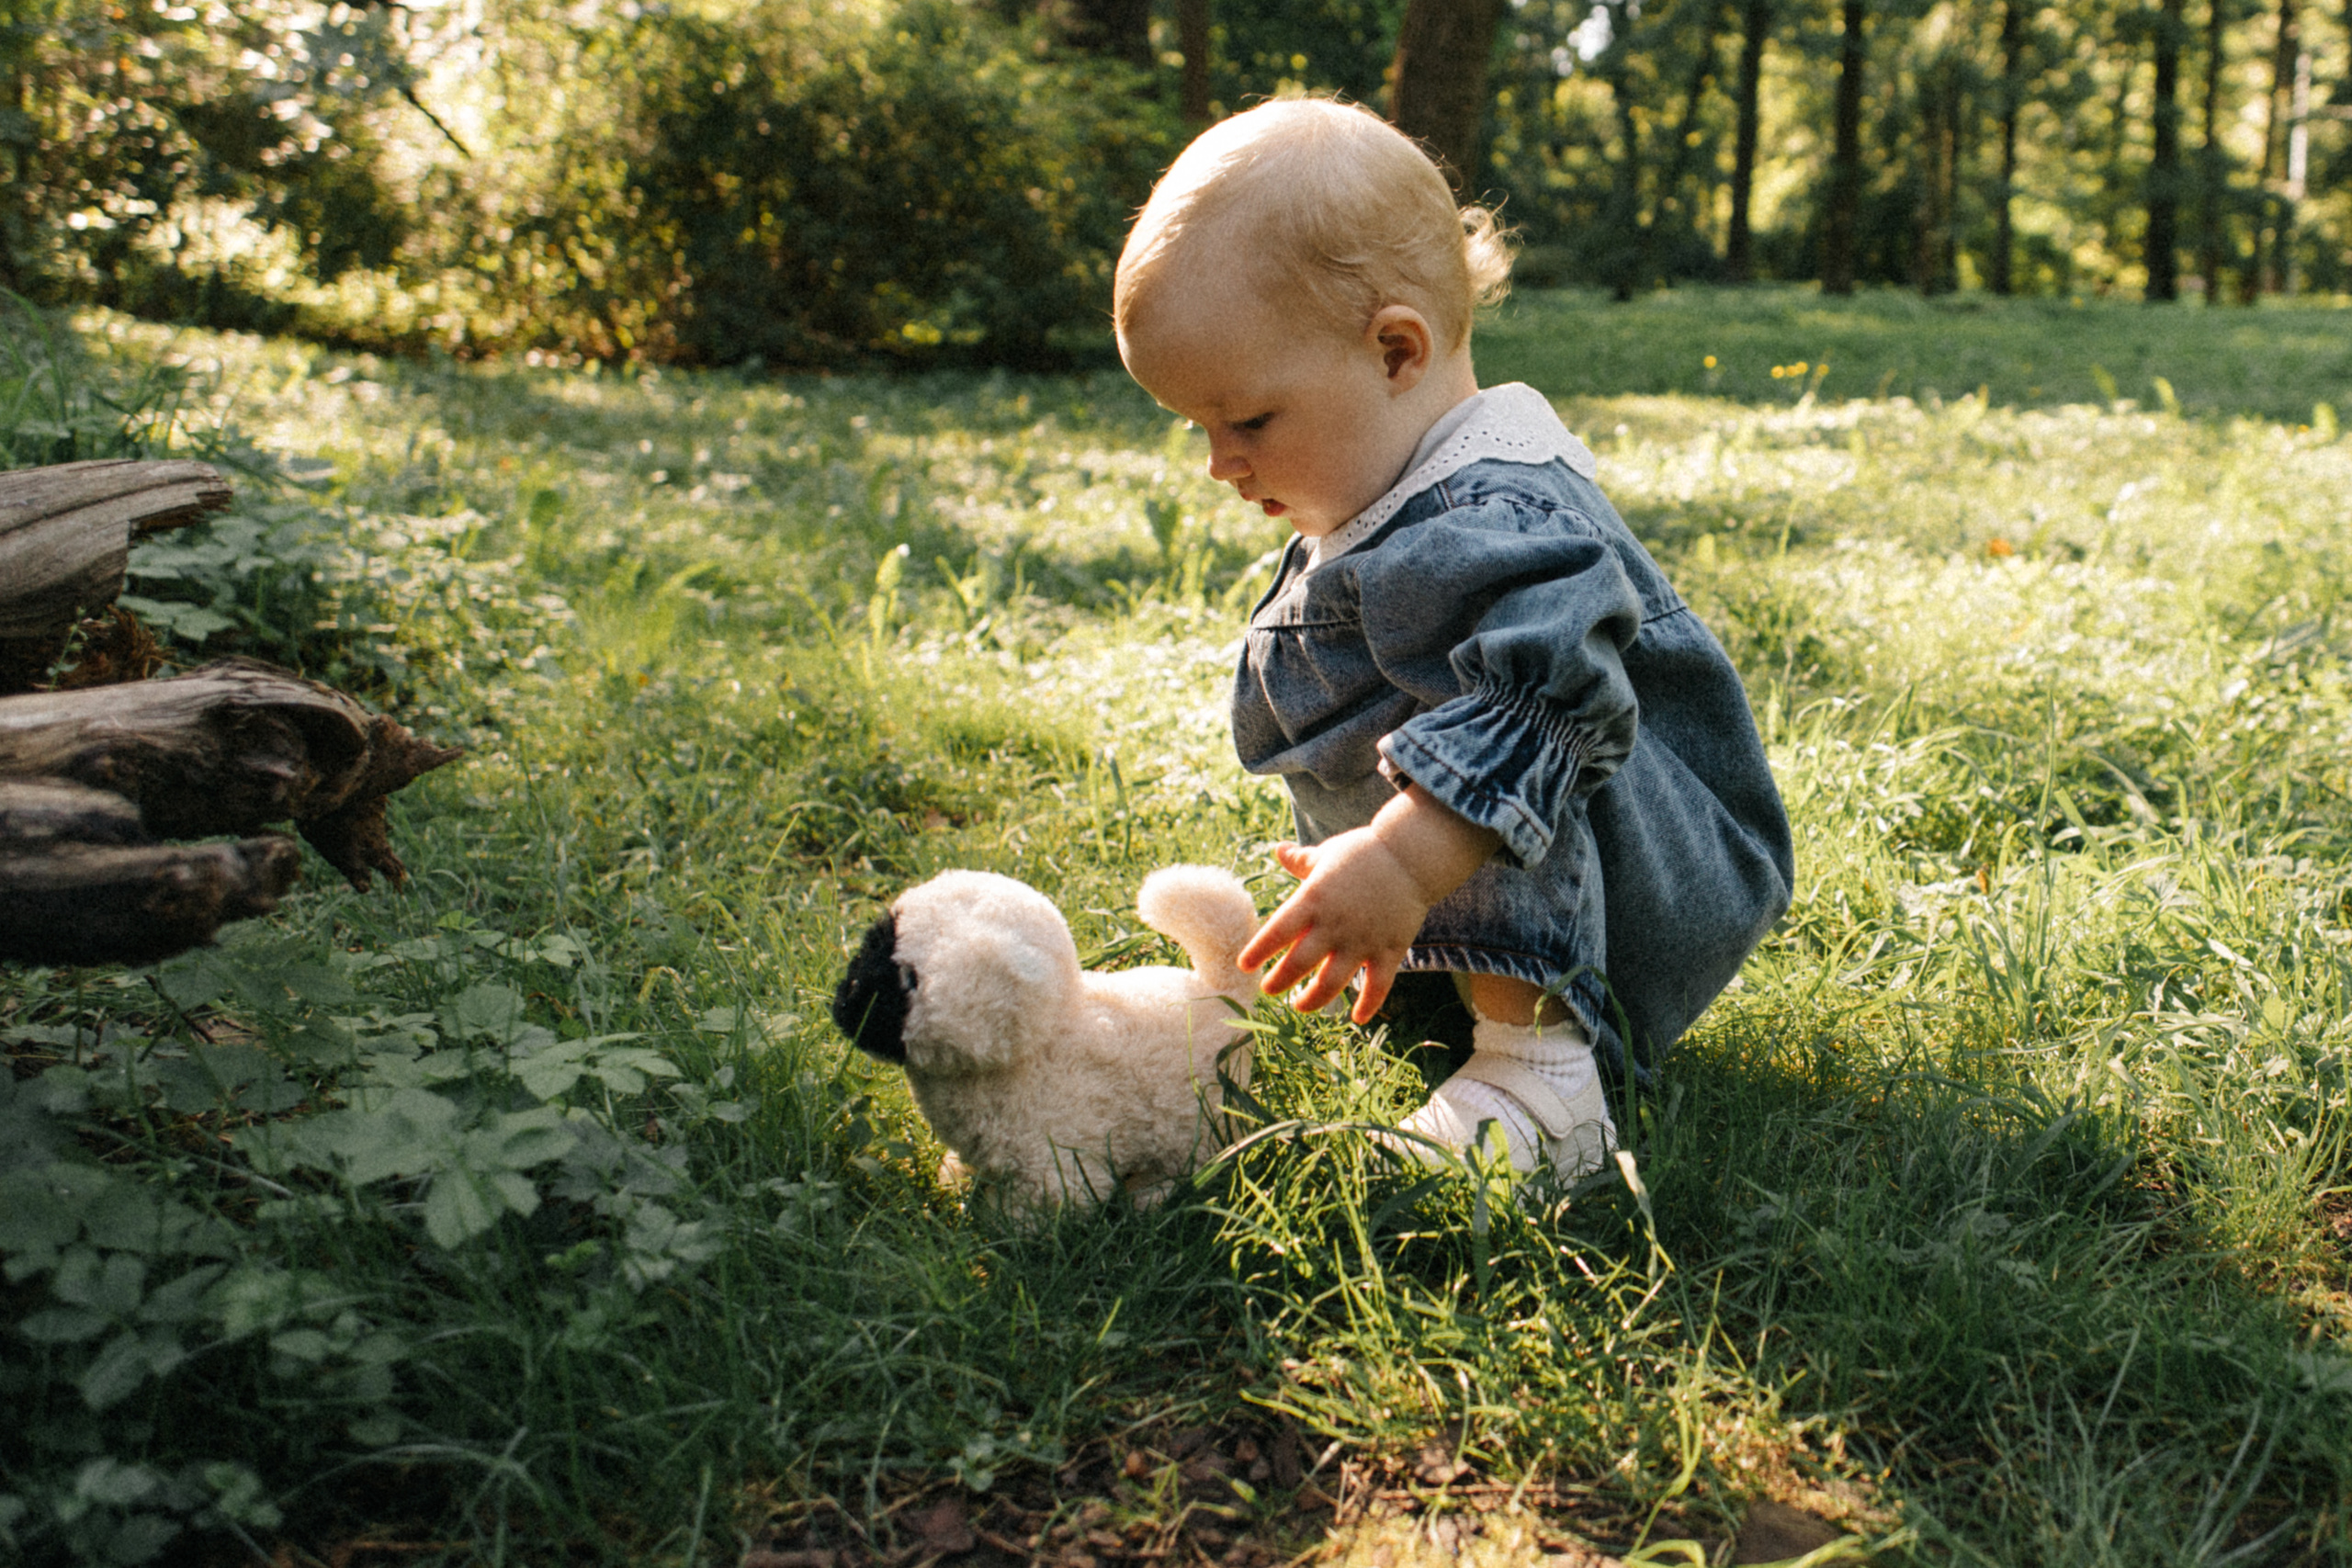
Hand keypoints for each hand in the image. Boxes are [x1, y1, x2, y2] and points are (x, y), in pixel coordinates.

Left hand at [1238, 784, 1500, 1023]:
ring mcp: (1362, 940)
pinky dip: (1369, 1004)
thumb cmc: (1365, 851)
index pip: (1278, 930)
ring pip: (1332, 982)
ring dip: (1313, 999)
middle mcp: (1334, 924)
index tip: (1244, 965)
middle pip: (1299, 962)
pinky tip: (1357, 1018)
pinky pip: (1378, 985)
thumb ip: (1301, 861)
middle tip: (1268, 989)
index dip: (1259, 950)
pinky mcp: (1389, 950)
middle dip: (1280, 980)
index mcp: (1314, 898)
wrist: (1412, 855)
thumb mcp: (1328, 854)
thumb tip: (1278, 849)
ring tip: (1300, 1006)